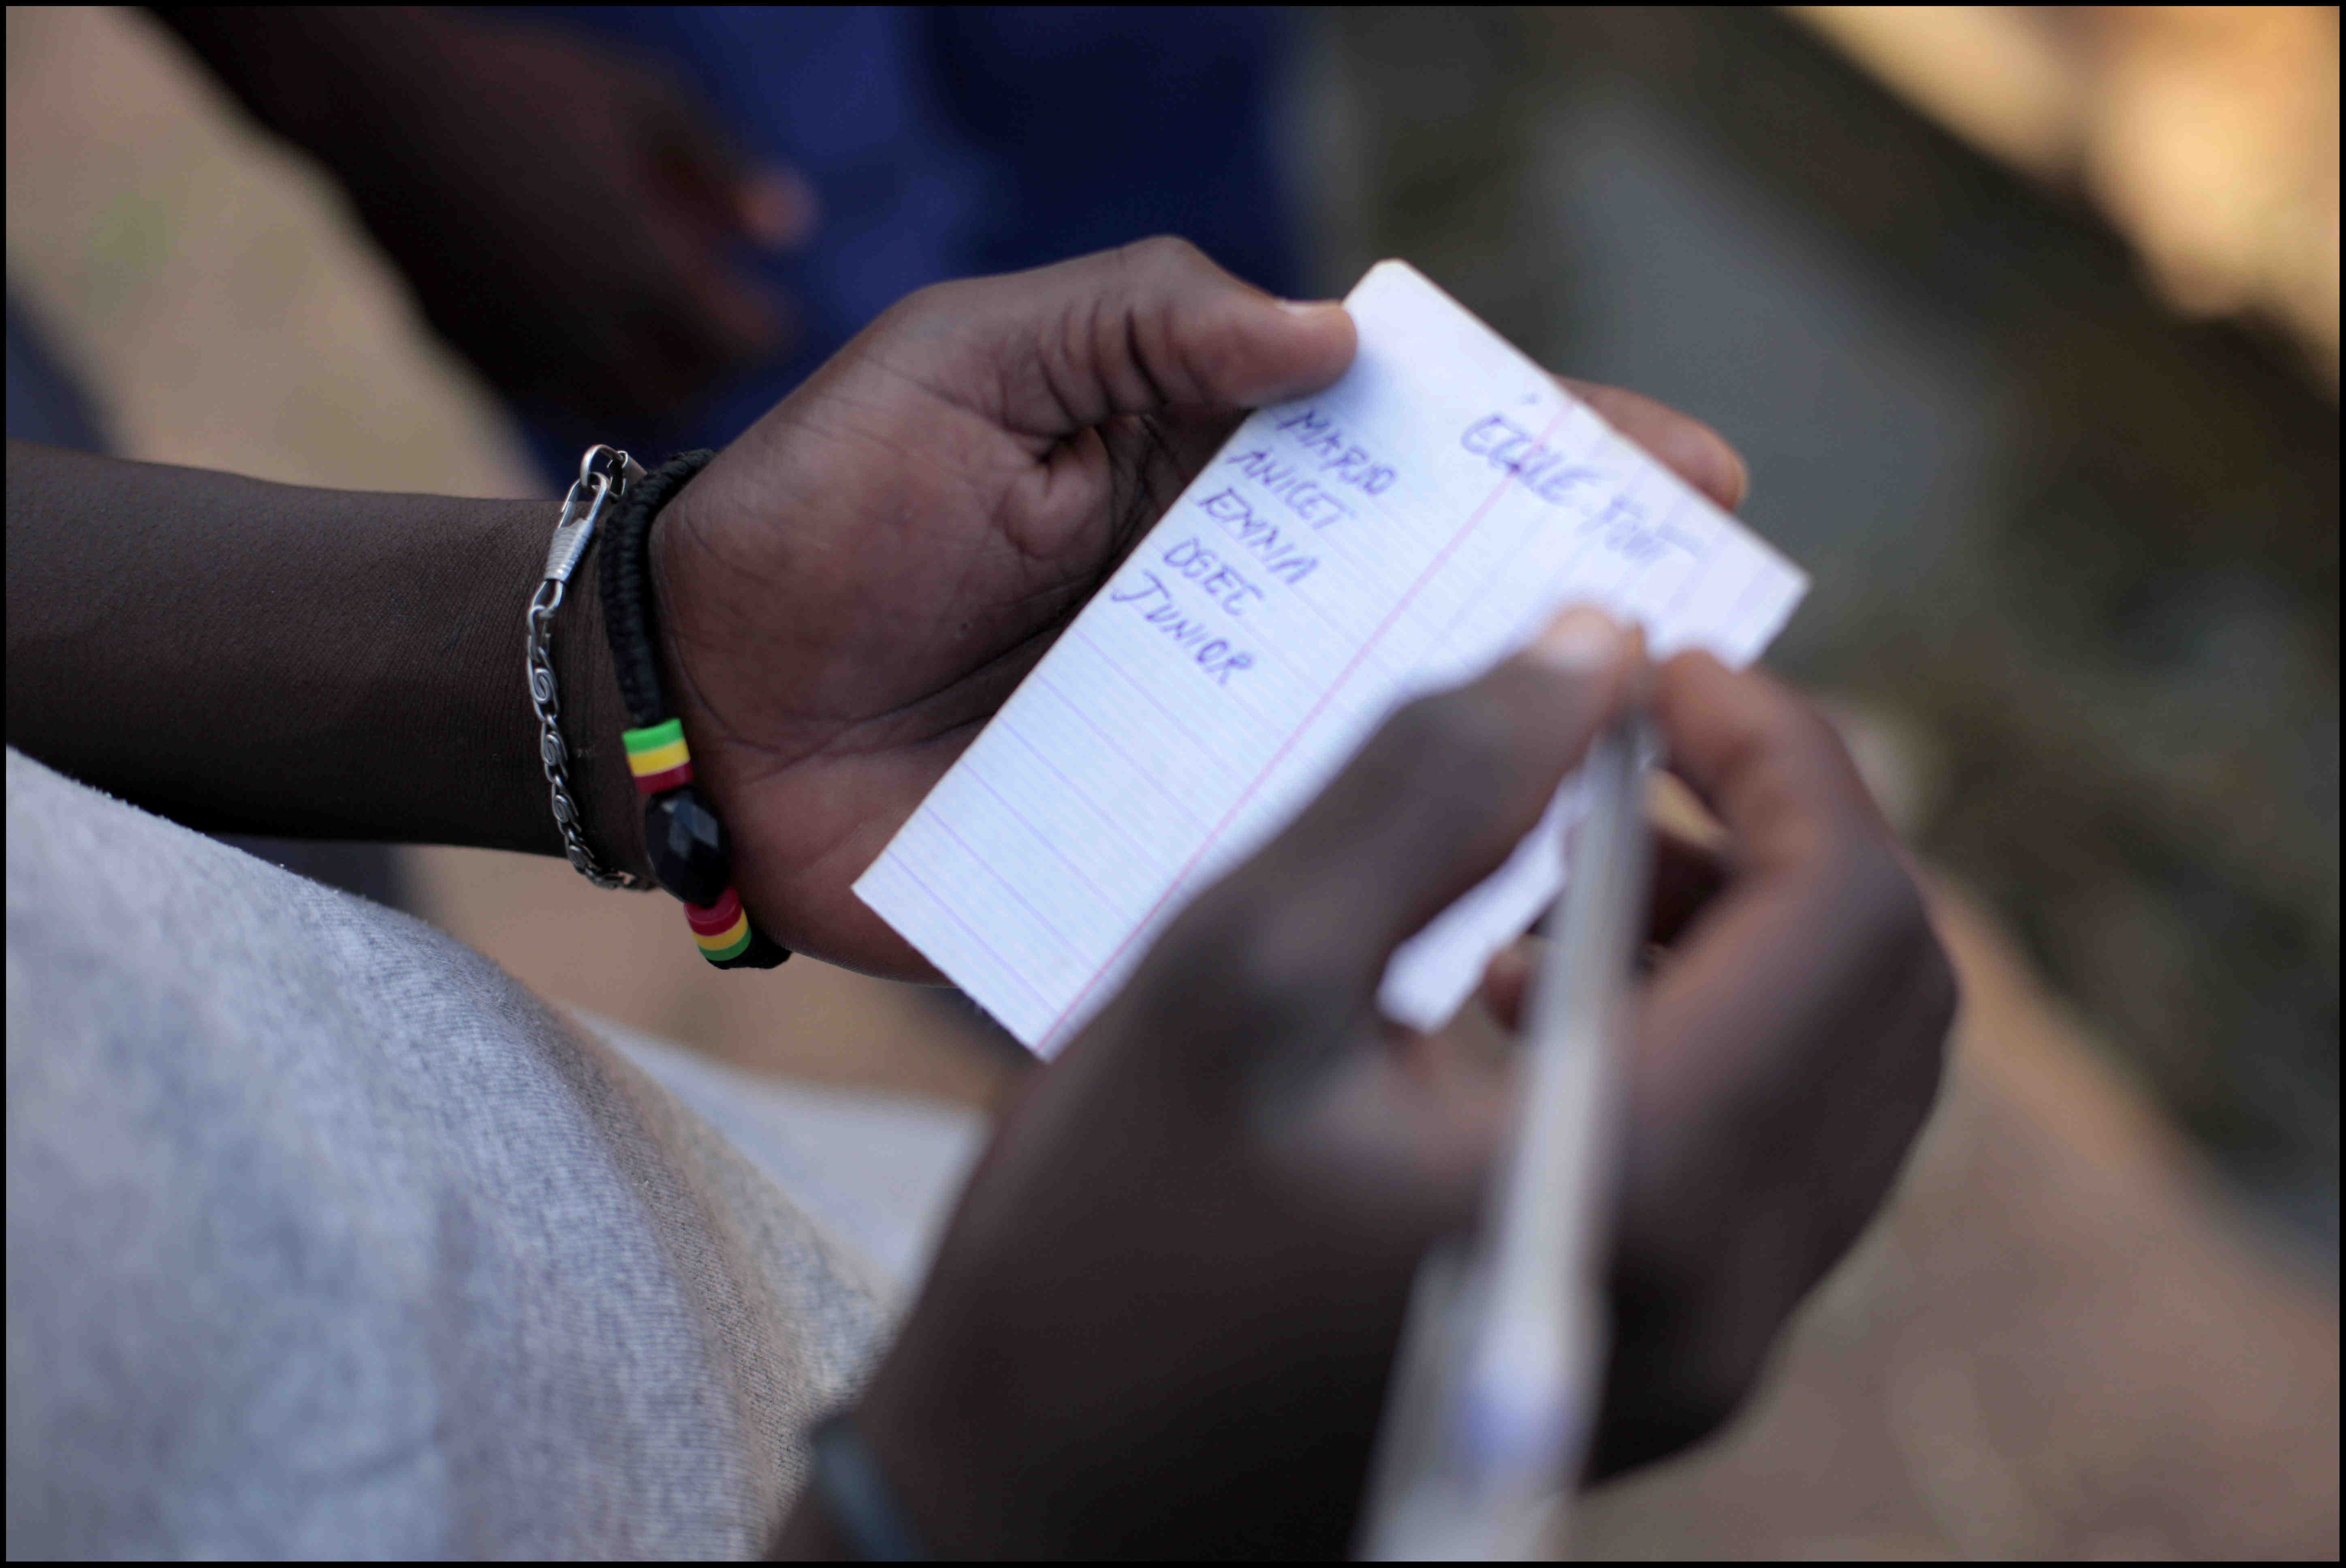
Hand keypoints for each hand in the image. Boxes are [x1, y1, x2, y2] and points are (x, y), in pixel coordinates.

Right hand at [160, 8, 810, 425]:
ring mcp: (522, 354)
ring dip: (644, 388)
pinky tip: (578, 336)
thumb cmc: (521, 88)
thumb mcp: (645, 101)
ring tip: (655, 346)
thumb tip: (792, 226)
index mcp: (643, 275)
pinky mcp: (466, 356)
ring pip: (611, 414)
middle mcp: (586, 334)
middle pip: (681, 399)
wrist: (376, 102)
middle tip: (714, 338)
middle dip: (710, 374)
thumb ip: (724, 169)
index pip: (738, 346)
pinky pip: (542, 396)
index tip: (774, 314)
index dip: (766, 332)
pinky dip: (575, 381)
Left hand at [653, 237, 1749, 975]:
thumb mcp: (972, 359)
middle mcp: (1234, 611)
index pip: (1417, 451)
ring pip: (1386, 747)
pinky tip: (1492, 901)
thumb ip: (1145, 324)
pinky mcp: (1154, 853)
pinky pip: (1284, 867)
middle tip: (1708, 635)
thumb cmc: (827, 506)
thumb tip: (1340, 337)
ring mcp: (1204, 741)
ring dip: (1502, 757)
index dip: (1553, 450)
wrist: (694, 702)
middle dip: (1573, 612)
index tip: (1686, 471)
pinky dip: (1373, 880)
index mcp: (1208, 479)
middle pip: (1435, 603)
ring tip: (1635, 771)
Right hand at [804, 619, 1954, 1557]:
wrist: (1042, 1503)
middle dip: (1779, 825)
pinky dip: (1693, 1024)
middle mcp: (1723, 1297)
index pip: (1848, 918)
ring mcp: (1703, 1351)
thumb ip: (1428, 790)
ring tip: (1553, 860)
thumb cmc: (1104, 1247)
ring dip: (1736, 922)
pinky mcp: (1650, 1361)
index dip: (1783, 751)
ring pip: (1839, 1075)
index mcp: (1640, 1192)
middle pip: (1886, 998)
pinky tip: (1516, 989)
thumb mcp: (1236, 970)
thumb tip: (1592, 649)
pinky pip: (1763, 1155)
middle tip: (1618, 741)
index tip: (1658, 668)